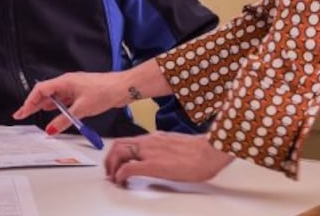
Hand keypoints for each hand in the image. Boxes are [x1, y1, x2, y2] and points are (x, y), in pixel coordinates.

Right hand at [12, 71, 125, 134]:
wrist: (123, 87)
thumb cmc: (106, 90)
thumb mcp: (82, 108)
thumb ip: (64, 120)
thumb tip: (51, 129)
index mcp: (65, 81)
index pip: (41, 90)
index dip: (30, 101)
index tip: (22, 112)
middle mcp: (67, 83)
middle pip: (45, 94)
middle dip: (32, 104)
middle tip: (21, 115)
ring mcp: (74, 88)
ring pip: (54, 98)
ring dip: (44, 107)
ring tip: (32, 115)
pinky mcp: (80, 94)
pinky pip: (63, 101)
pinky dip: (57, 109)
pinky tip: (54, 114)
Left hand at [104, 132, 234, 185]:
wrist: (210, 151)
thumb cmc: (200, 151)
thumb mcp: (176, 145)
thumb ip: (163, 149)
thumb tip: (159, 157)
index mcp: (154, 137)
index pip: (127, 140)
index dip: (117, 153)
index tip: (115, 164)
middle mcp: (149, 141)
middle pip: (118, 145)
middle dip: (109, 160)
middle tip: (110, 172)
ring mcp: (150, 151)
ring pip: (119, 152)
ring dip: (112, 167)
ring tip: (114, 178)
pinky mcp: (153, 165)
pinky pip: (128, 168)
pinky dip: (120, 175)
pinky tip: (122, 182)